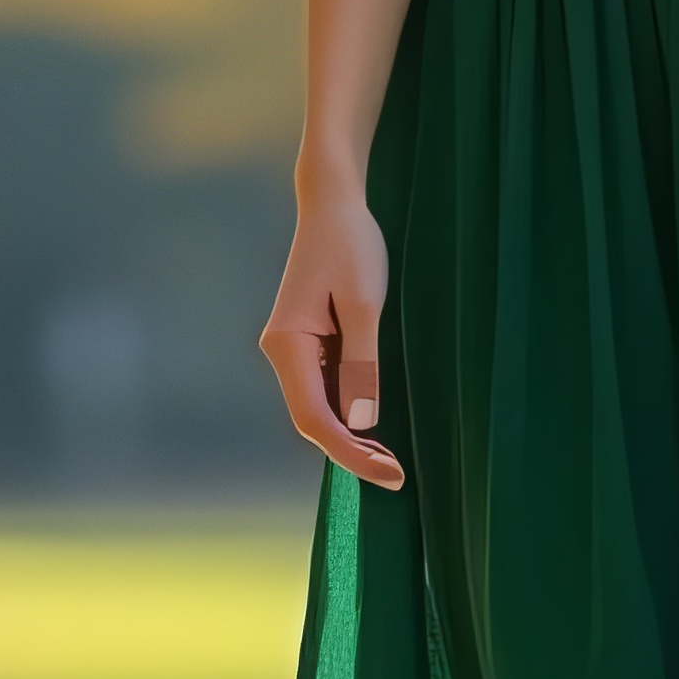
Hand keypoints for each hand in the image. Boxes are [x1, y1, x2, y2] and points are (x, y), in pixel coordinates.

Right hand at [263, 191, 403, 488]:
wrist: (333, 202)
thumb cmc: (351, 245)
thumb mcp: (363, 304)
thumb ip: (362, 363)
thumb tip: (360, 422)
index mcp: (287, 343)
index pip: (313, 417)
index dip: (349, 452)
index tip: (388, 473)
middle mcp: (282, 351)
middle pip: (312, 419)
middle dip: (351, 451)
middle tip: (397, 476)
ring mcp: (293, 348)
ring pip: (318, 407)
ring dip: (350, 436)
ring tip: (390, 461)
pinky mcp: (309, 341)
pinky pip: (325, 387)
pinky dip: (348, 411)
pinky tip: (373, 427)